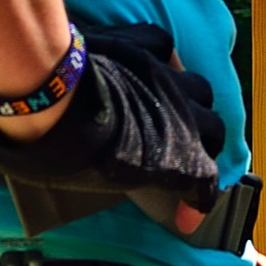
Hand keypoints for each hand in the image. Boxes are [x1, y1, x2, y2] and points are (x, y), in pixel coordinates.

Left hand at [0, 28, 222, 217]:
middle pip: (214, 128)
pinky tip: (149, 63)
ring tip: (174, 107)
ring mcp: (164, 76)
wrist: (51, 98)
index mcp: (175, 157)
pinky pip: (163, 47)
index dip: (199, 204)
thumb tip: (127, 177)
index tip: (185, 221)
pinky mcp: (139, 44)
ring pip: (199, 87)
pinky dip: (161, 58)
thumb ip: (130, 177)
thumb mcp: (103, 181)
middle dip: (206, 143)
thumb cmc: (69, 152)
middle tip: (188, 153)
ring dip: (191, 101)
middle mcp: (181, 115)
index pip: (205, 182)